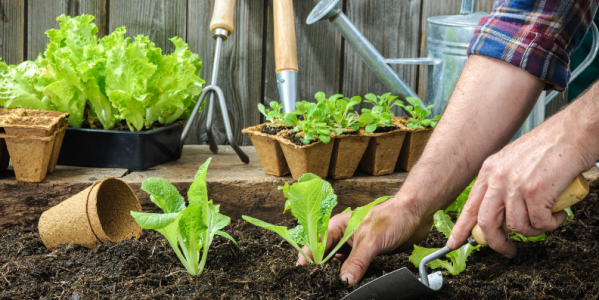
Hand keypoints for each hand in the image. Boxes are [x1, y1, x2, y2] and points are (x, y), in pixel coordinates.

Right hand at [296, 199, 431, 284]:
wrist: (417, 215)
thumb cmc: (393, 217)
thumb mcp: (371, 241)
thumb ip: (357, 262)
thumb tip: (344, 280)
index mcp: (338, 226)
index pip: (316, 245)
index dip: (308, 259)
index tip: (304, 274)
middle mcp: (344, 236)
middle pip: (326, 257)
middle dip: (322, 270)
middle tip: (320, 284)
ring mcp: (355, 246)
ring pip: (340, 264)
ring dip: (338, 275)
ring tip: (333, 286)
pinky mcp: (367, 255)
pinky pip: (354, 268)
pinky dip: (352, 276)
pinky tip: (351, 284)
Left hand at [447, 120, 594, 256]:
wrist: (574, 132)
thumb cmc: (550, 147)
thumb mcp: (513, 162)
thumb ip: (502, 185)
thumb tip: (501, 214)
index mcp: (489, 170)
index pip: (470, 206)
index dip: (461, 228)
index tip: (454, 243)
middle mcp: (498, 178)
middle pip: (486, 223)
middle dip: (496, 243)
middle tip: (508, 250)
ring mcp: (515, 185)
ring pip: (517, 226)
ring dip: (534, 230)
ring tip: (546, 220)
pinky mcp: (535, 192)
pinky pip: (539, 223)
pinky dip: (551, 224)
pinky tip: (558, 213)